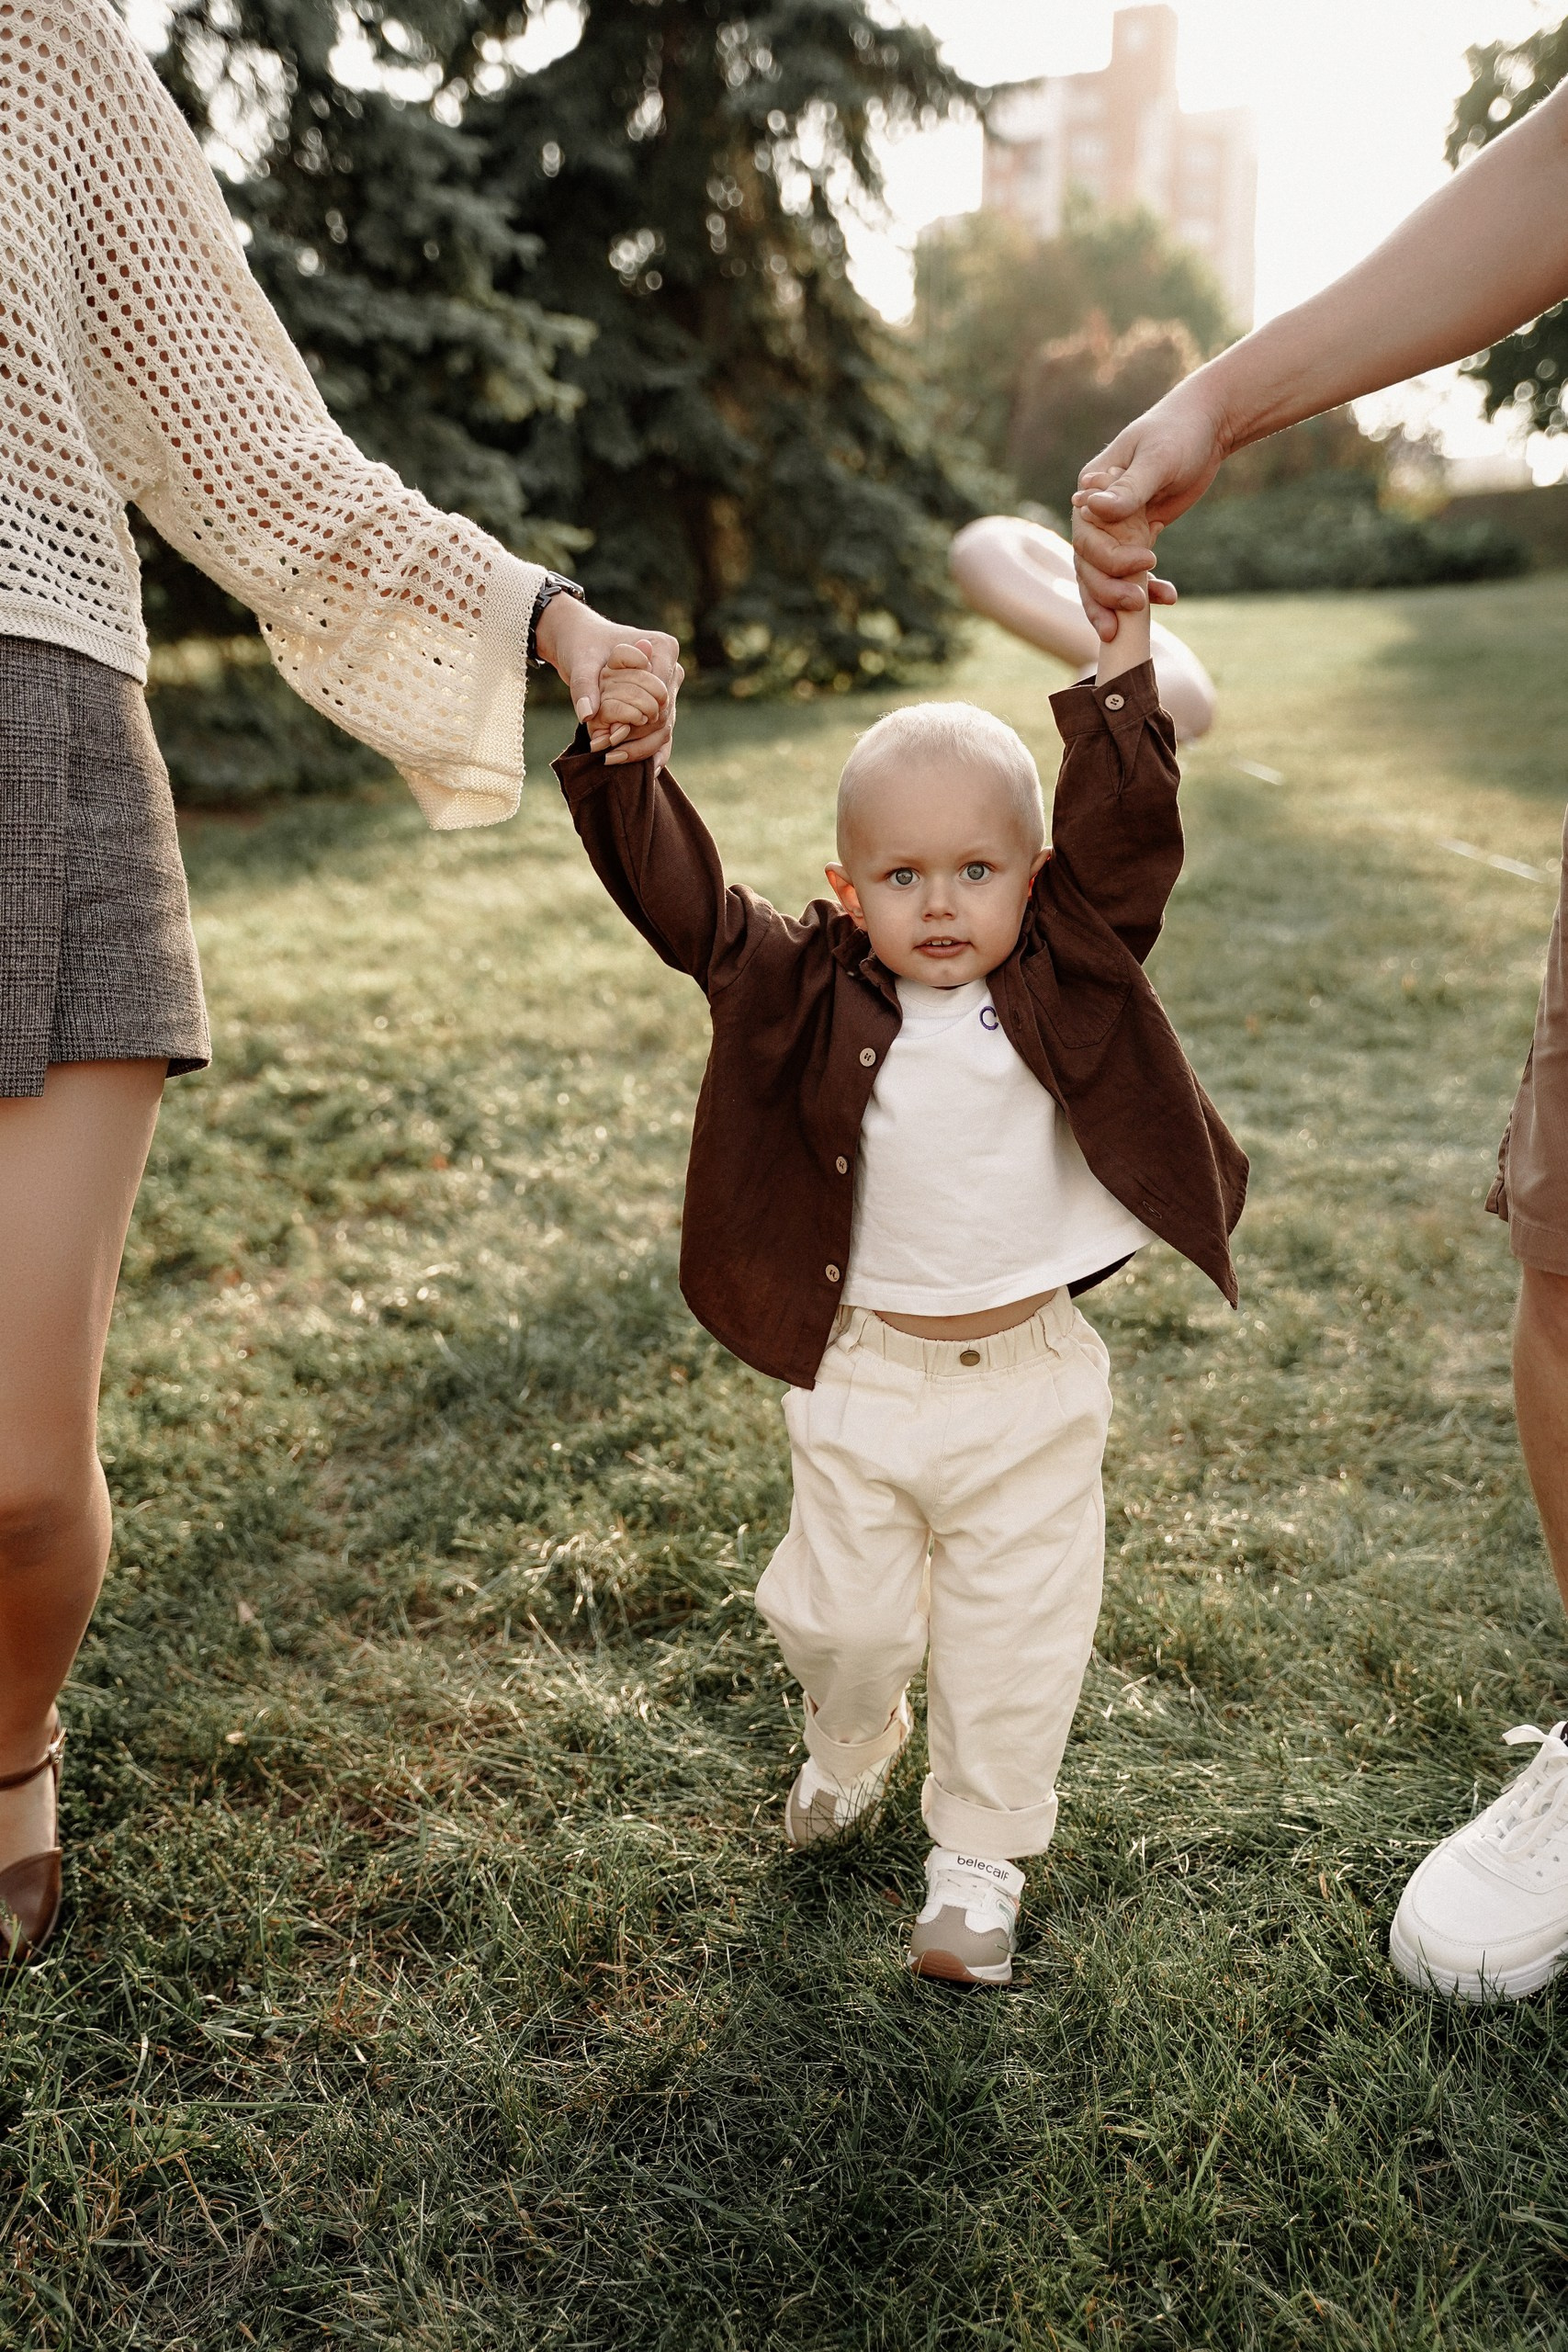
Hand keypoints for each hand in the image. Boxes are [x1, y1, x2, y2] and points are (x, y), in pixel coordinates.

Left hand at [588, 644, 667, 752]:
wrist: (583, 644)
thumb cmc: (583, 646)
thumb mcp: (580, 663)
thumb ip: (584, 687)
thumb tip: (587, 714)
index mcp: (663, 648)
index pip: (659, 693)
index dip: (639, 717)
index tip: (612, 734)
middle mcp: (672, 670)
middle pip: (664, 715)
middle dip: (637, 737)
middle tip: (607, 754)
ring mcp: (669, 690)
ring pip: (664, 729)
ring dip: (640, 749)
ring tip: (612, 760)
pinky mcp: (660, 707)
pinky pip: (662, 734)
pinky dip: (652, 752)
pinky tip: (647, 772)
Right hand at [1070, 377, 1230, 638]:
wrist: (1209, 424)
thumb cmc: (1180, 432)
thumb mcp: (1157, 459)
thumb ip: (1127, 489)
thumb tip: (1091, 508)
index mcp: (1091, 490)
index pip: (1085, 538)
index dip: (1107, 560)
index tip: (1146, 561)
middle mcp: (1097, 512)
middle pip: (1089, 564)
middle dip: (1108, 590)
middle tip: (1135, 607)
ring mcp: (1116, 527)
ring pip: (1106, 575)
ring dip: (1119, 598)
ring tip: (1140, 615)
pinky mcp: (1138, 536)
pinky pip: (1133, 571)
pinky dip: (1148, 587)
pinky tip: (1169, 596)